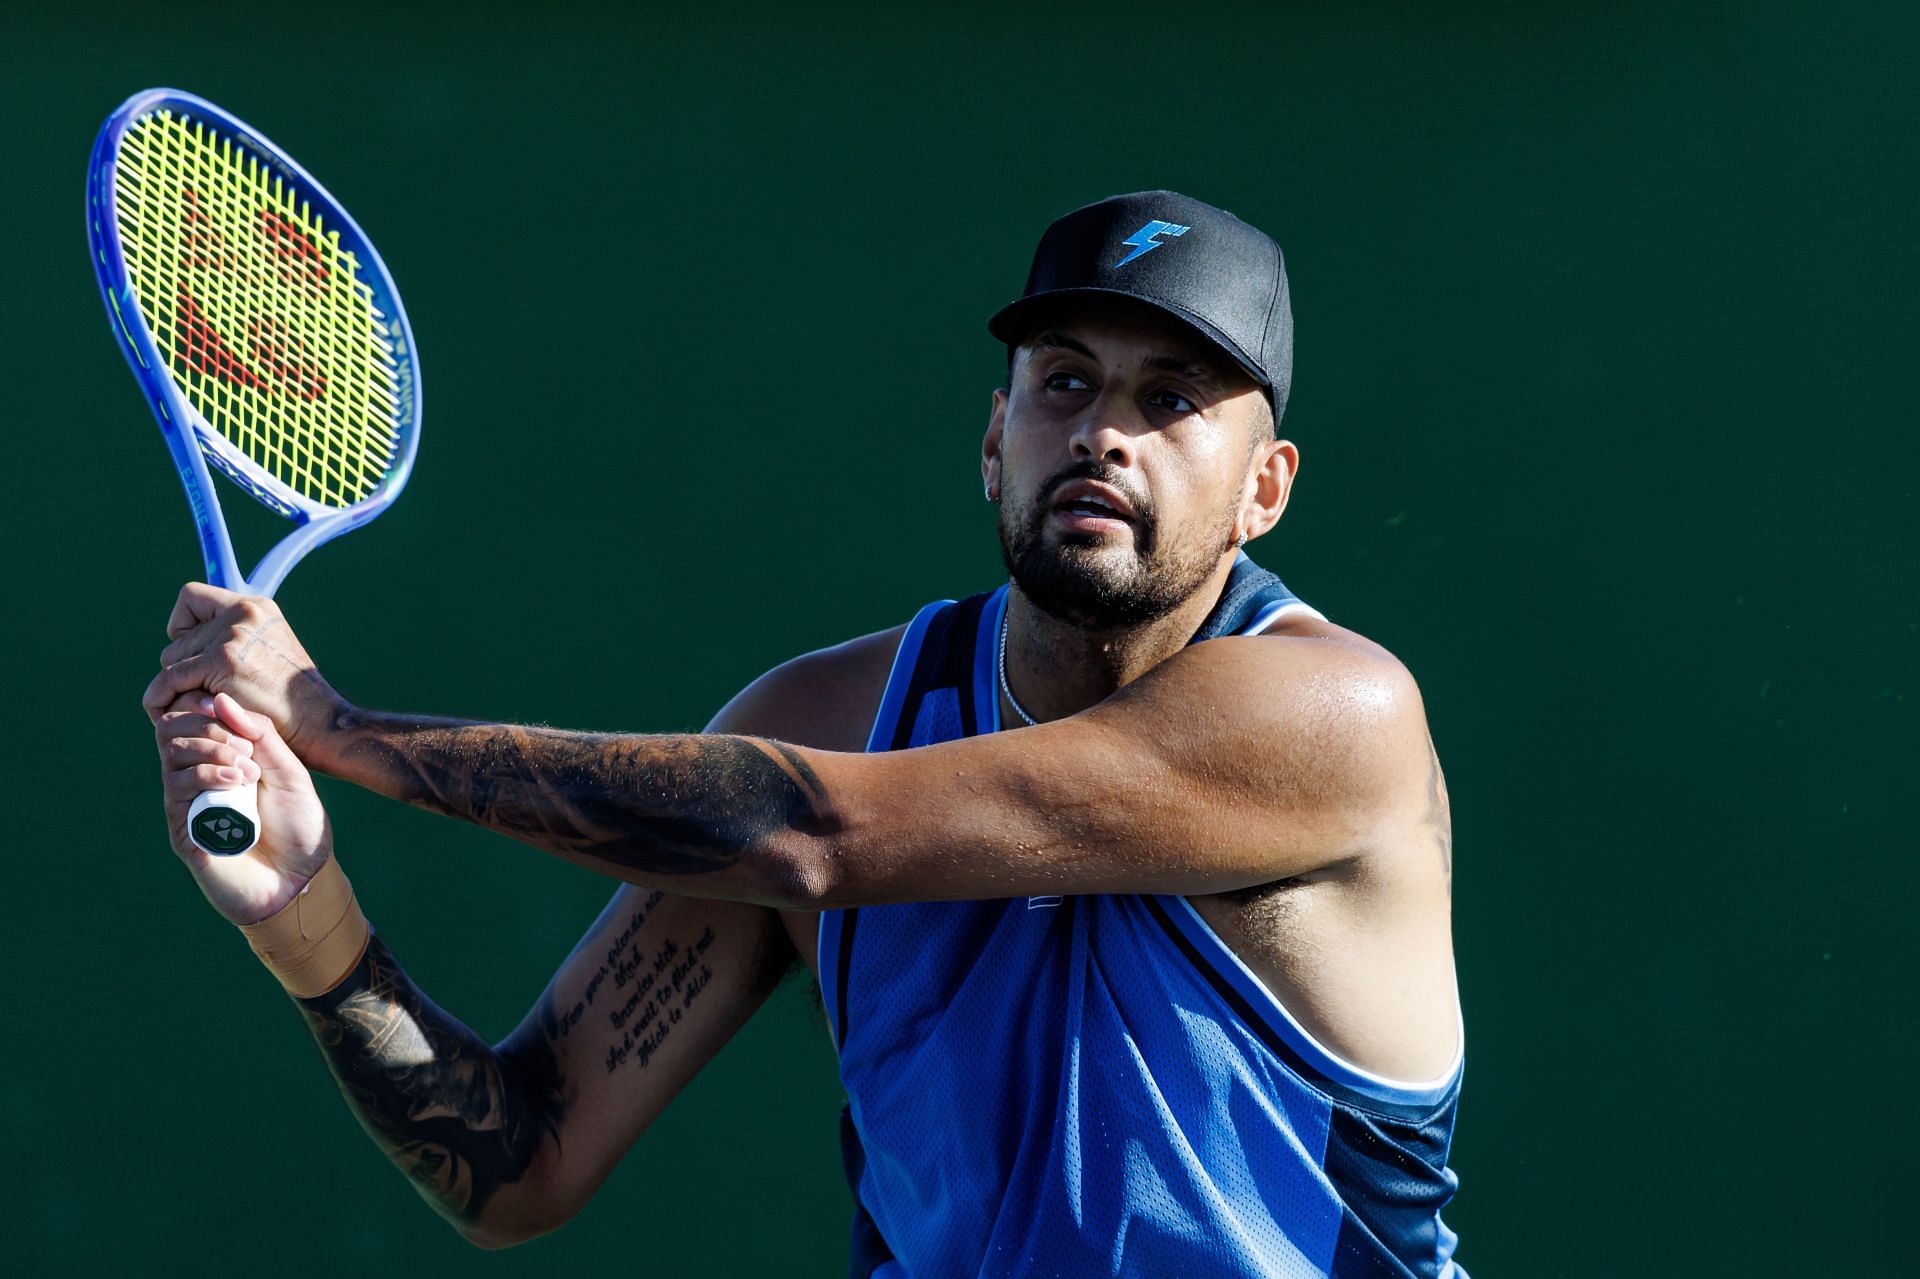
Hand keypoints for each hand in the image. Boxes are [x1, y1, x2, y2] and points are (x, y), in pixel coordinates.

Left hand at [144, 583, 346, 766]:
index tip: (194, 651)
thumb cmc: (293, 701)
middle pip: (179, 635)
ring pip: (172, 657)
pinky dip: (162, 697)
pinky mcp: (222, 661)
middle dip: (183, 665)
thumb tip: (184, 642)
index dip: (185, 624)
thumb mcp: (270, 656)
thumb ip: (237, 641)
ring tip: (201, 706)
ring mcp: (233, 634)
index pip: (192, 597)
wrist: (319, 722)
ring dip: (179, 684)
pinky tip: (164, 712)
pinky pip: (170, 678)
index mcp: (257, 607)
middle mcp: (245, 612)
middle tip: (199, 692)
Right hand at [157, 691, 333, 924]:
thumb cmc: (297, 825)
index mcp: (220, 757)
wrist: (301, 878)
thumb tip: (220, 697)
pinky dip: (205, 775)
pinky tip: (236, 781)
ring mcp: (187, 802)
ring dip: (211, 749)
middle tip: (246, 747)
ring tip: (248, 770)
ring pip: (172, 754)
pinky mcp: (183, 829)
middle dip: (208, 726)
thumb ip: (260, 733)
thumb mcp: (289, 769)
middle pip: (172, 729)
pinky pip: (177, 789)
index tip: (226, 706)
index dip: (201, 703)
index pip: (189, 715)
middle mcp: (197, 776)